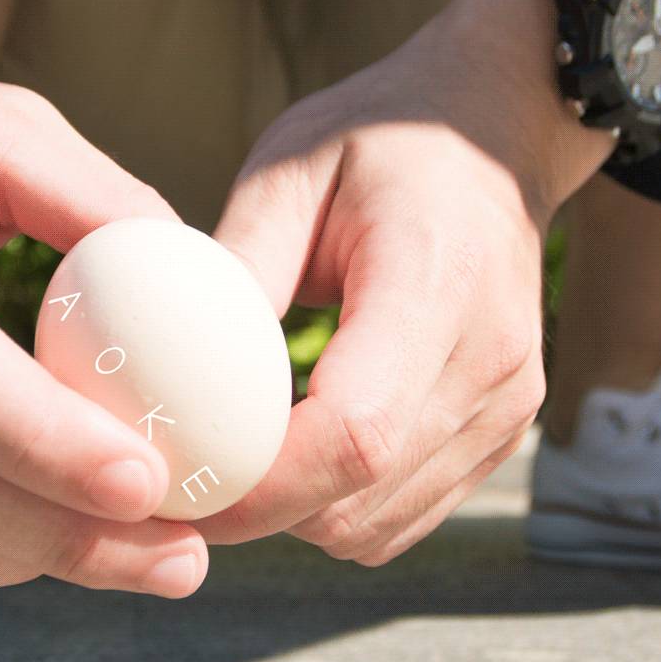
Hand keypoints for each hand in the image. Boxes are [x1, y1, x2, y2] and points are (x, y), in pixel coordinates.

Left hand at [201, 0, 610, 562]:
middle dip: (257, 510)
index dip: (260, 485)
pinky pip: (402, 519)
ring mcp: (505, 408)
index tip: (177, 481)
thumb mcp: (289, 170)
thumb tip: (155, 363)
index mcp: (437, 285)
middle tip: (180, 476)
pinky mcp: (502, 434)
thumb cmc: (381, 141)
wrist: (496, 133)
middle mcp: (488, 362)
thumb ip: (233, 266)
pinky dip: (336, 510)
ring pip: (376, 528)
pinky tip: (295, 454)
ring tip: (234, 459)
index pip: (355, 434)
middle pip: (359, 499)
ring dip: (293, 518)